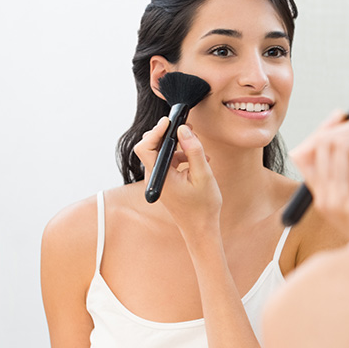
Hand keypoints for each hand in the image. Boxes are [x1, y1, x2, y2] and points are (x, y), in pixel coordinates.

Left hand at [134, 117, 221, 236]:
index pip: (145, 147)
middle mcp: (155, 176)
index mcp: (160, 176)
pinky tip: (198, 160)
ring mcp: (159, 179)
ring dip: (178, 145)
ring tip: (198, 146)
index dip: (156, 131)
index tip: (170, 121)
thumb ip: (194, 150)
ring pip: (162, 152)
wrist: (200, 228)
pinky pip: (169, 161)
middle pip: (152, 146)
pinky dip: (181, 156)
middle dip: (168, 134)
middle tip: (187, 128)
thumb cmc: (203, 206)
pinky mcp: (165, 181)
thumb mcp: (203, 175)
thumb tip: (184, 129)